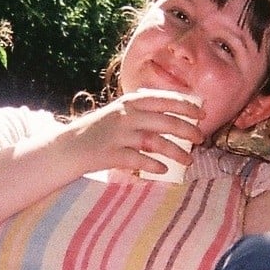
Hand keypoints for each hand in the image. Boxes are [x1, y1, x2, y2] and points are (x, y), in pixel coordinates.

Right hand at [63, 89, 204, 176]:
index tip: (201, 113)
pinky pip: (137, 160)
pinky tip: (164, 170)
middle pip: (163, 120)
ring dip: (175, 151)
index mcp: (128, 102)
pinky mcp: (110, 154)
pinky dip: (153, 165)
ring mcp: (117, 135)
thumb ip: (141, 110)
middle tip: (200, 138)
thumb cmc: (98, 130)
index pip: (162, 99)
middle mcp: (125, 116)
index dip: (185, 105)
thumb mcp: (119, 112)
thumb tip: (174, 111)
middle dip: (186, 129)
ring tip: (188, 160)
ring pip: (154, 141)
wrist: (68, 147)